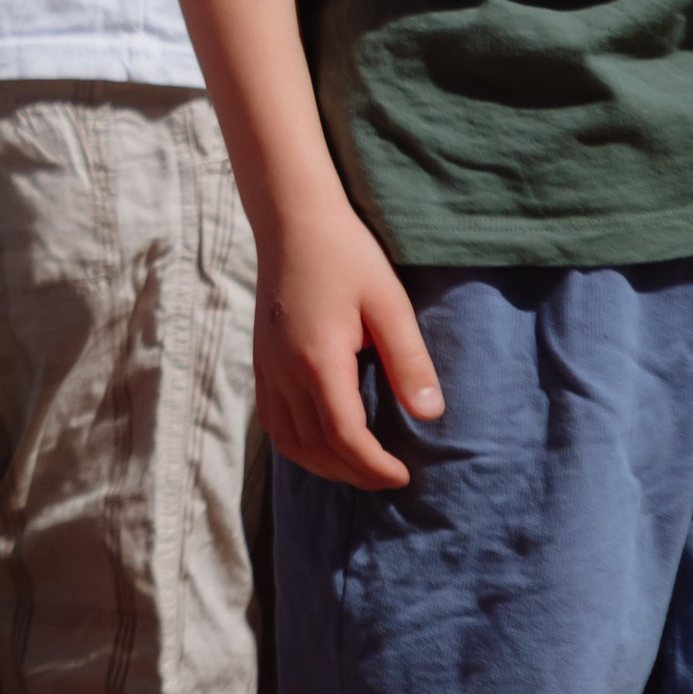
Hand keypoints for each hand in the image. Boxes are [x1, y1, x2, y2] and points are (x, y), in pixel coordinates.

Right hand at [255, 193, 442, 489]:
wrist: (292, 218)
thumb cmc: (345, 254)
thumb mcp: (389, 302)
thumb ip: (409, 360)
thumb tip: (431, 415)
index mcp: (318, 358)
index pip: (344, 437)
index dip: (375, 467)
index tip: (405, 474)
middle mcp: (284, 370)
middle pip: (315, 448)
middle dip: (355, 474)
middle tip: (390, 475)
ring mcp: (267, 366)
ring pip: (289, 442)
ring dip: (325, 465)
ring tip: (361, 466)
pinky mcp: (261, 359)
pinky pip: (274, 422)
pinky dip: (300, 444)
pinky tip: (325, 440)